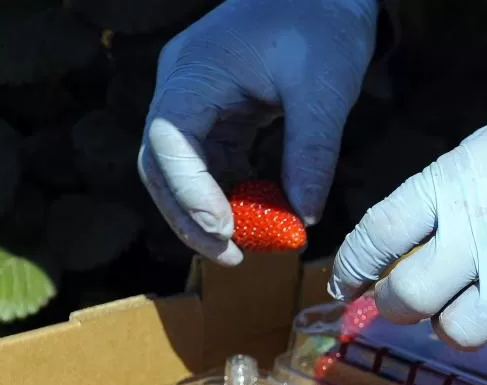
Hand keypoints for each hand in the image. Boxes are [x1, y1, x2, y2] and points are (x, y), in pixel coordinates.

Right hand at [138, 0, 378, 265]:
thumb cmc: (323, 24)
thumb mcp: (325, 89)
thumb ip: (312, 152)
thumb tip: (304, 217)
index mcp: (196, 71)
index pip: (169, 139)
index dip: (189, 191)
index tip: (223, 229)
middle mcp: (183, 88)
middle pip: (161, 165)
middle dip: (190, 217)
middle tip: (231, 258)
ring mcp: (195, 103)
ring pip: (180, 172)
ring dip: (207, 214)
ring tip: (245, 249)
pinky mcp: (217, 116)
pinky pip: (211, 164)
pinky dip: (229, 196)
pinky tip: (257, 219)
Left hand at [328, 100, 486, 351]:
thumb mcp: (476, 155)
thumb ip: (432, 202)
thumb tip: (392, 253)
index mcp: (449, 187)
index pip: (376, 236)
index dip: (351, 268)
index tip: (344, 285)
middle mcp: (476, 234)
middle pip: (408, 298)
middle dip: (395, 306)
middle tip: (402, 301)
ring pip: (456, 331)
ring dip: (455, 321)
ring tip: (475, 297)